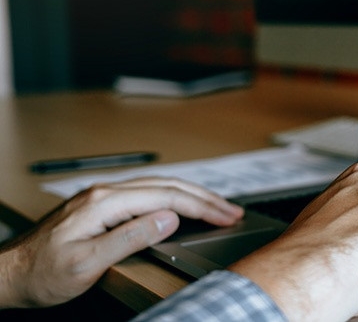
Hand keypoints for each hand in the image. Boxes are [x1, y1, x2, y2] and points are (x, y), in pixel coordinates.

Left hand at [0, 177, 242, 307]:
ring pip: (158, 187)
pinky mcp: (101, 206)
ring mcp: (102, 197)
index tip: (228, 216)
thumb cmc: (42, 274)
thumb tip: (169, 217)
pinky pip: (146, 193)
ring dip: (192, 195)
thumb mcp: (87, 263)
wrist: (7, 275)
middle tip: (233, 211)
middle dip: (205, 197)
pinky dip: (173, 198)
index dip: (202, 206)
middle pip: (167, 186)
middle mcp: (105, 193)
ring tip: (217, 207)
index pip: (167, 197)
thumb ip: (130, 237)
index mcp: (105, 202)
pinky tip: (182, 205)